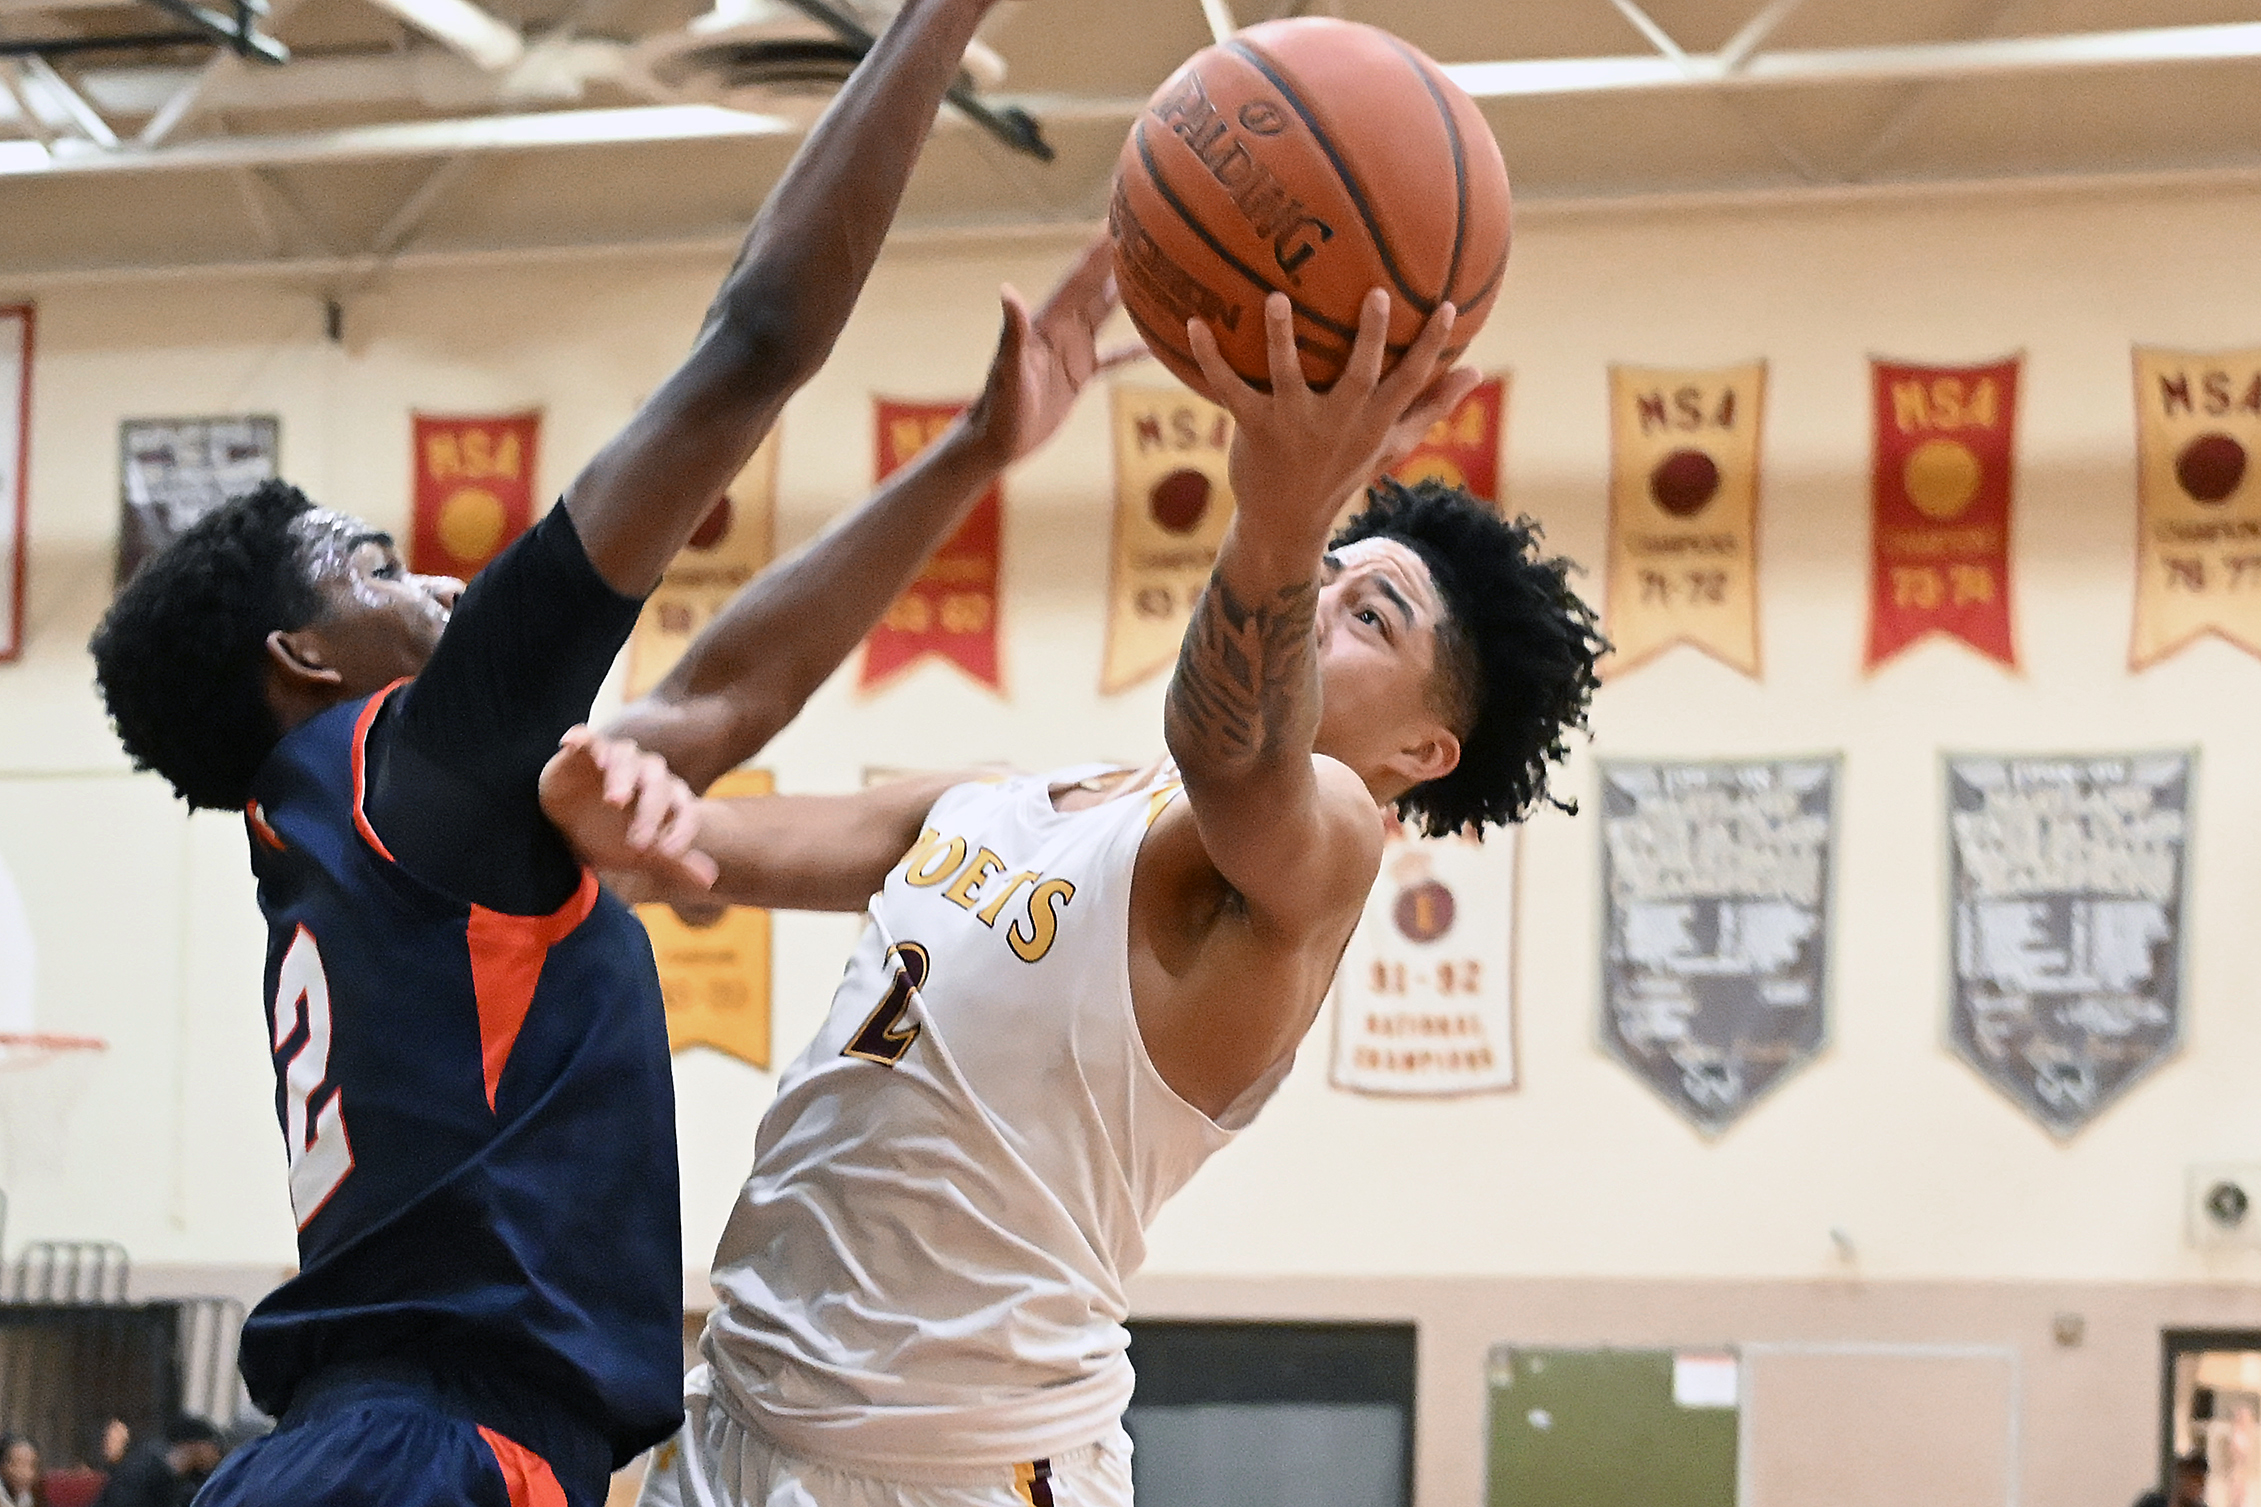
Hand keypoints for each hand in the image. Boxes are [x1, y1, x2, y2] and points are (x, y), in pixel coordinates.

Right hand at [539, 726, 719, 895]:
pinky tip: (571, 744)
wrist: (571, 825)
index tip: (667, 853)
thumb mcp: (642, 856)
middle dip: (650, 810)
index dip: (681, 829)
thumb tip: (710, 879)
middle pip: (657, 781)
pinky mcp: (586, 751)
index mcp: (667, 796)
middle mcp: (646, 772)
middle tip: (637, 842)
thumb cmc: (611, 837)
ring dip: (622, 776)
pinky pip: (587, 740)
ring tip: (616, 799)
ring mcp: (617, 759)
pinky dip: (581, 739)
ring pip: (626, 756)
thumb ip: (675, 863)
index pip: (684, 808)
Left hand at [961, 234, 1144, 465]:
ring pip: (1108, 312)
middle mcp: (1064, 328)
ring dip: (1131, 292)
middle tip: (1151, 229)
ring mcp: (1074, 349)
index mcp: (1049, 322)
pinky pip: (1114, 355)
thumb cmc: (999, 409)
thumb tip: (1007, 291)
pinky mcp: (1080, 373)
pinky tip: (1161, 341)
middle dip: (1120, 256)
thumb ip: (1013, 332)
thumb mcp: (1009, 372)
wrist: (996, 441)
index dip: (1099, 248)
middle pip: (1098, 285)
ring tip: (1161, 271)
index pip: (1080, 277)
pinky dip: (1136, 347)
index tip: (1119, 218)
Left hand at [1187, 290, 1479, 543]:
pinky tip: (1195, 323)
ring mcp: (1294, 424)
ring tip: (1275, 298)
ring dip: (1281, 337)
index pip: (1411, 382)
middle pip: (1359, 375)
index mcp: (1373, 421)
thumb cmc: (1342, 472)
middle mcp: (1337, 421)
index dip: (1432, 347)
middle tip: (1377, 294)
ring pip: (1288, 375)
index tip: (1449, 306)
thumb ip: (1430, 407)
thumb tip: (1477, 371)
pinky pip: (1229, 387)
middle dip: (1370, 337)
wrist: (1286, 521)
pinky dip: (1210, 358)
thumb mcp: (1391, 445)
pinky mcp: (1254, 426)